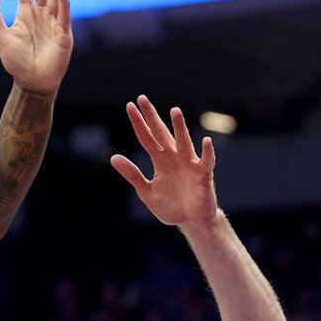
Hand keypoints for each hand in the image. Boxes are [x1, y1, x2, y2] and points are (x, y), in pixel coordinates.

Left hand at [110, 98, 220, 229]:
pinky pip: (206, 161)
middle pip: (161, 133)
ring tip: (174, 111)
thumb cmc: (171, 206)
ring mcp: (189, 164)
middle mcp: (174, 157)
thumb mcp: (146, 191)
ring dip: (179, 127)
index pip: (146, 137)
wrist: (191, 222)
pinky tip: (206, 141)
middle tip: (142, 98)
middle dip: (152, 116)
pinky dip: (207, 151)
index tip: (129, 106)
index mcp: (160, 160)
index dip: (138, 123)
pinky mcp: (203, 175)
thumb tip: (113, 158)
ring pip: (183, 142)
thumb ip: (132, 174)